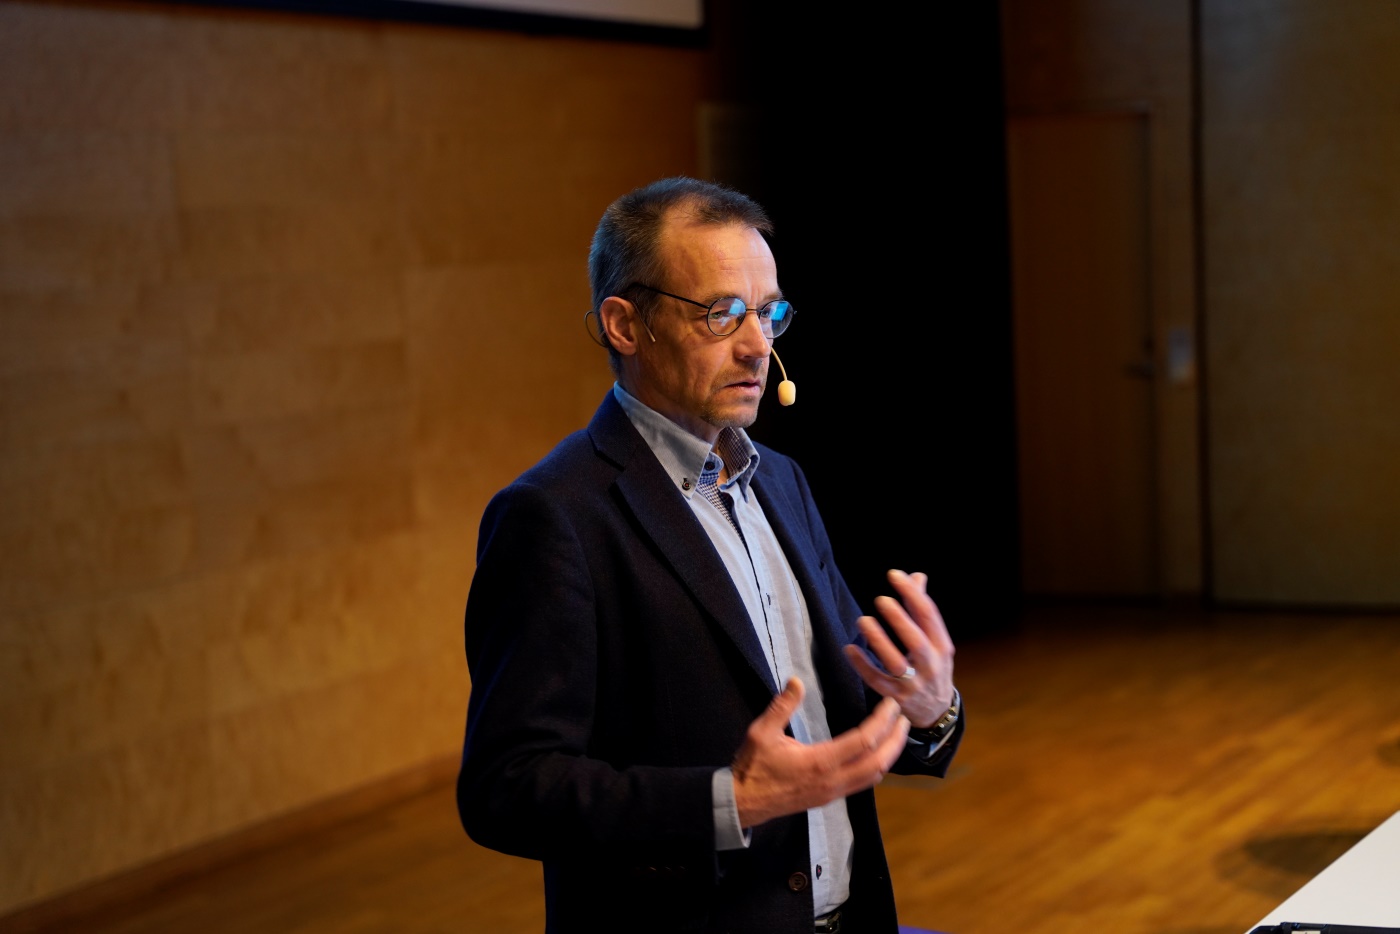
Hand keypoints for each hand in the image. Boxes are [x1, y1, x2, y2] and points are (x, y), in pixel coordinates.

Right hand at [731, 677, 908, 828]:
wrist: (745, 802)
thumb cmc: (753, 766)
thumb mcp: (761, 732)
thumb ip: (781, 707)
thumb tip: (796, 681)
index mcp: (820, 761)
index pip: (863, 740)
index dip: (882, 722)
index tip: (891, 705)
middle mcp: (833, 780)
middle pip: (878, 761)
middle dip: (895, 740)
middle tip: (904, 719)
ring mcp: (833, 792)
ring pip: (874, 776)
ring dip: (889, 755)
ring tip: (897, 735)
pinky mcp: (830, 798)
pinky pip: (863, 783)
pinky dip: (877, 767)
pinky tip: (877, 754)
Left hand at [843, 569, 955, 728]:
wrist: (936, 711)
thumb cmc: (932, 666)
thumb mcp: (935, 641)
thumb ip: (921, 610)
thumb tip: (917, 576)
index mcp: (942, 646)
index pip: (929, 615)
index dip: (912, 593)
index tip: (894, 575)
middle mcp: (930, 665)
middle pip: (916, 642)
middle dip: (900, 619)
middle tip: (881, 600)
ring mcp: (913, 684)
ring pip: (895, 664)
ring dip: (879, 641)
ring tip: (863, 621)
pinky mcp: (895, 697)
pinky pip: (877, 681)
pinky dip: (862, 666)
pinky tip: (849, 649)